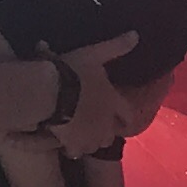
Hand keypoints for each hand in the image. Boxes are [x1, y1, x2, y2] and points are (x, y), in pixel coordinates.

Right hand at [49, 36, 143, 152]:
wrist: (49, 92)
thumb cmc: (72, 71)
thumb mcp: (94, 54)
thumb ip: (115, 47)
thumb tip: (136, 35)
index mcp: (113, 101)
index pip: (127, 114)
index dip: (126, 117)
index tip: (123, 120)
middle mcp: (106, 122)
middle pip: (111, 134)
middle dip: (106, 131)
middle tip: (97, 126)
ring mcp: (90, 136)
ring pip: (96, 144)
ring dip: (91, 140)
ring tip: (81, 135)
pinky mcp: (72, 144)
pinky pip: (76, 150)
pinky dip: (72, 147)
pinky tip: (65, 143)